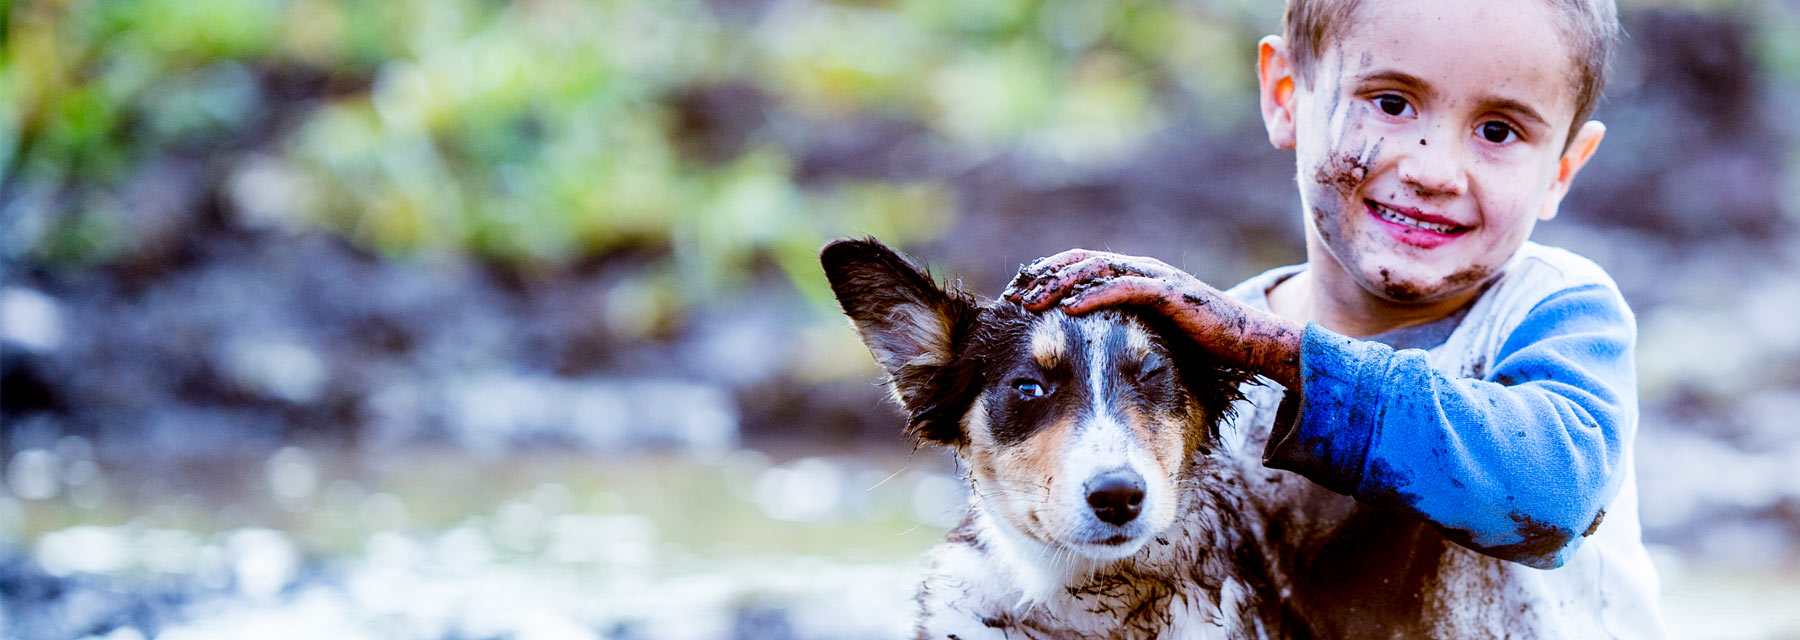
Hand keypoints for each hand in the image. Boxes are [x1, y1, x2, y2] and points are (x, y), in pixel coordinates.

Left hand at [1003, 249, 1302, 387]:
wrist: (1243, 341)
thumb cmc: (1197, 341)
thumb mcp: (1146, 332)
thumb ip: (1119, 327)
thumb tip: (1083, 343)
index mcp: (1130, 275)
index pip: (1077, 266)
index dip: (1044, 277)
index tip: (1015, 298)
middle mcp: (1138, 268)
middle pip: (1078, 262)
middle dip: (1042, 278)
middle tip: (1011, 298)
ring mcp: (1153, 276)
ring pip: (1096, 270)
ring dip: (1060, 284)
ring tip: (1031, 302)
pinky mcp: (1168, 293)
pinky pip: (1125, 288)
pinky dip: (1095, 295)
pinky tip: (1071, 308)